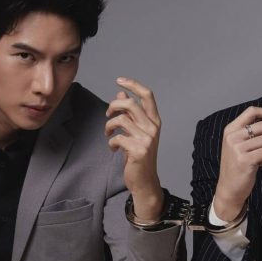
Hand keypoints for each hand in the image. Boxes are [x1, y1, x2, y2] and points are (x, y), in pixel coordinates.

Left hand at [105, 77, 163, 220]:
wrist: (145, 180)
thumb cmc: (139, 155)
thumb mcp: (136, 132)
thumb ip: (130, 114)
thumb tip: (121, 95)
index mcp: (154, 120)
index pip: (147, 95)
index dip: (133, 84)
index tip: (119, 80)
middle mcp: (153, 127)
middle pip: (130, 104)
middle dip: (113, 106)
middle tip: (107, 115)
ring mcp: (147, 139)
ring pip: (121, 120)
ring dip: (109, 126)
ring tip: (108, 134)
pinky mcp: (138, 150)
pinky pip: (117, 138)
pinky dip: (111, 142)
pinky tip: (114, 148)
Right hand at [214, 106, 261, 220]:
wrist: (229, 188)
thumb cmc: (237, 165)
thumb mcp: (239, 144)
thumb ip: (252, 131)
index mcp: (230, 130)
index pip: (251, 111)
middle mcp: (232, 137)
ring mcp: (237, 148)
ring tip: (258, 158)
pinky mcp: (244, 160)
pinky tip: (258, 165)